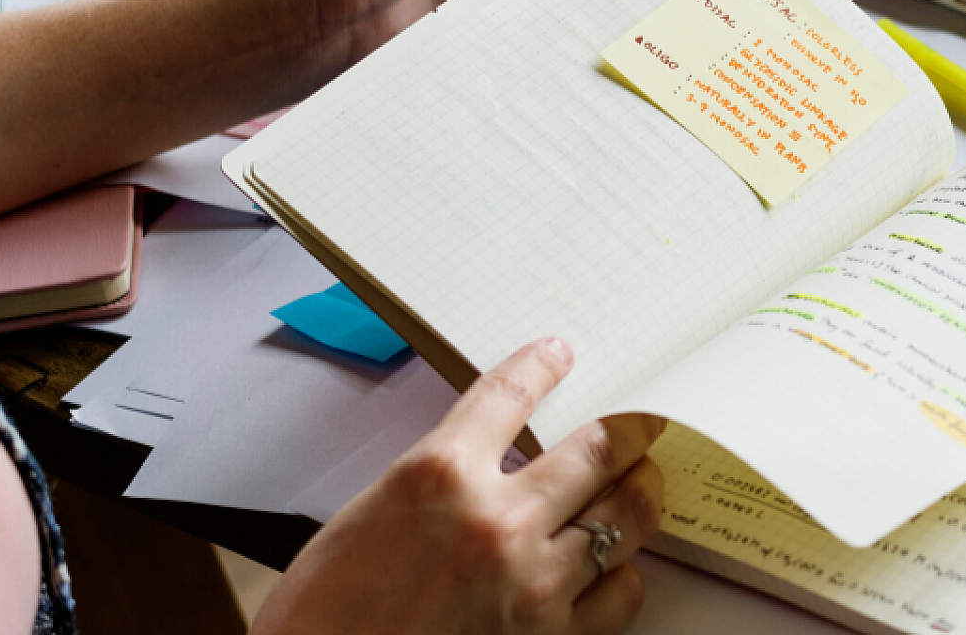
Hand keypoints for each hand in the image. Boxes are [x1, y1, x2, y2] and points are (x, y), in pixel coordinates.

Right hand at [251, 339, 666, 634]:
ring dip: (635, 493)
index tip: (558, 356)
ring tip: (636, 485)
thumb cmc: (325, 613)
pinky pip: (622, 591)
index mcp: (438, 475)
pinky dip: (621, 572)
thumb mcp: (371, 512)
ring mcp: (531, 582)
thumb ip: (445, 476)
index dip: (542, 367)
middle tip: (640, 422)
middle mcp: (495, 521)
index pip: (511, 393)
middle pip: (600, 449)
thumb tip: (499, 456)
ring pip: (627, 515)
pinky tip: (610, 566)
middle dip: (627, 430)